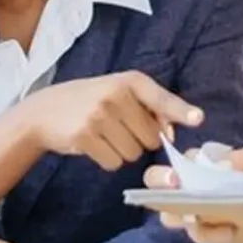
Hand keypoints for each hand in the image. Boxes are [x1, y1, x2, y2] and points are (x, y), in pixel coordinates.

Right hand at [16, 72, 203, 170]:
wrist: (44, 112)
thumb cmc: (90, 102)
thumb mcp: (118, 92)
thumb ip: (148, 108)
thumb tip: (171, 134)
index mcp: (129, 80)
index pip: (161, 98)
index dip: (180, 111)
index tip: (198, 119)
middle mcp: (116, 95)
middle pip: (152, 137)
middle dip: (140, 139)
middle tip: (117, 127)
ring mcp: (99, 115)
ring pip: (134, 153)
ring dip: (123, 151)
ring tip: (103, 134)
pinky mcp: (85, 136)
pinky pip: (114, 162)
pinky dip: (108, 160)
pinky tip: (93, 144)